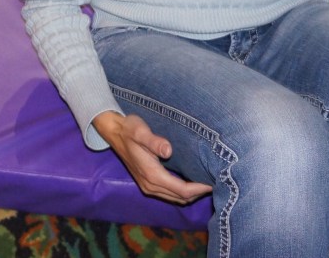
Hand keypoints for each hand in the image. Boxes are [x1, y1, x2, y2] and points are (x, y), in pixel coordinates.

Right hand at [94, 112, 214, 204]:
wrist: (114, 132)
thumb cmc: (129, 129)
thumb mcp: (140, 131)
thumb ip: (154, 142)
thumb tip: (168, 150)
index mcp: (151, 174)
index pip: (181, 190)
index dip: (199, 189)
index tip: (213, 182)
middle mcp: (150, 185)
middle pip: (180, 198)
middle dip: (198, 193)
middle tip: (215, 181)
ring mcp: (148, 186)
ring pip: (175, 198)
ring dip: (191, 194)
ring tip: (206, 182)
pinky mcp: (147, 183)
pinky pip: (169, 194)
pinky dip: (182, 193)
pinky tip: (191, 182)